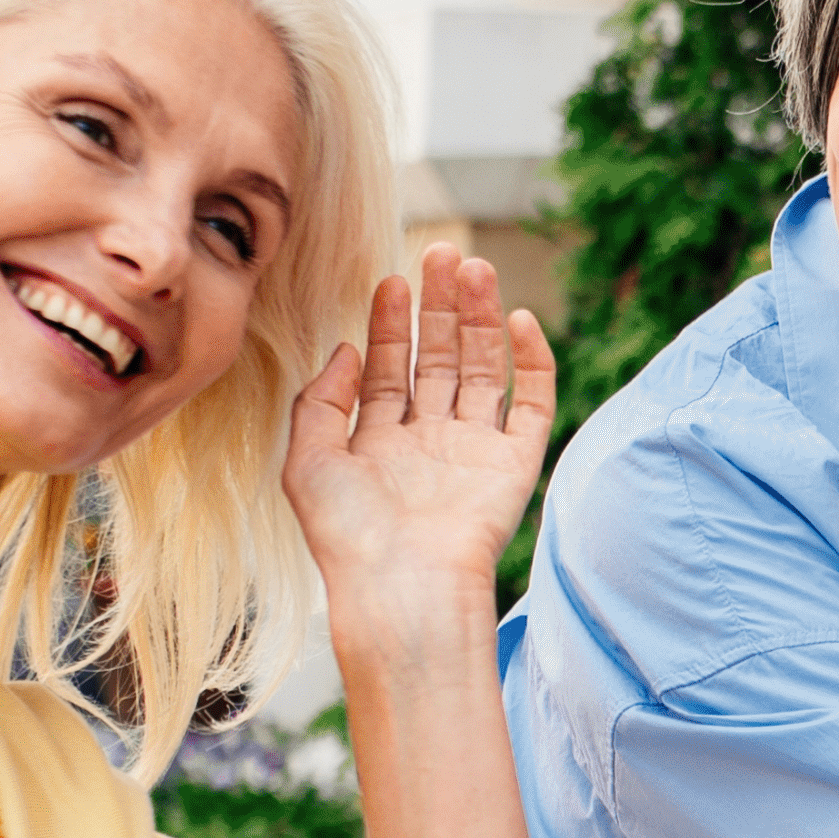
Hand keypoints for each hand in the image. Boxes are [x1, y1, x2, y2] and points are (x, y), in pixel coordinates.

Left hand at [282, 244, 557, 611]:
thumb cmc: (349, 535)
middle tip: (443, 252)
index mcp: (380, 442)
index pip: (390, 368)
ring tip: (475, 268)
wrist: (403, 586)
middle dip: (439, 306)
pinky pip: (532, 404)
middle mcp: (429, 441)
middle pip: (440, 358)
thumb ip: (319, 401)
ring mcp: (475, 450)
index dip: (389, 323)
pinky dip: (532, 362)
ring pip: (483, 368)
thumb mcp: (306, 460)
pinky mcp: (516, 463)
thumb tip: (344, 350)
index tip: (390, 278)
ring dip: (481, 318)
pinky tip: (519, 321)